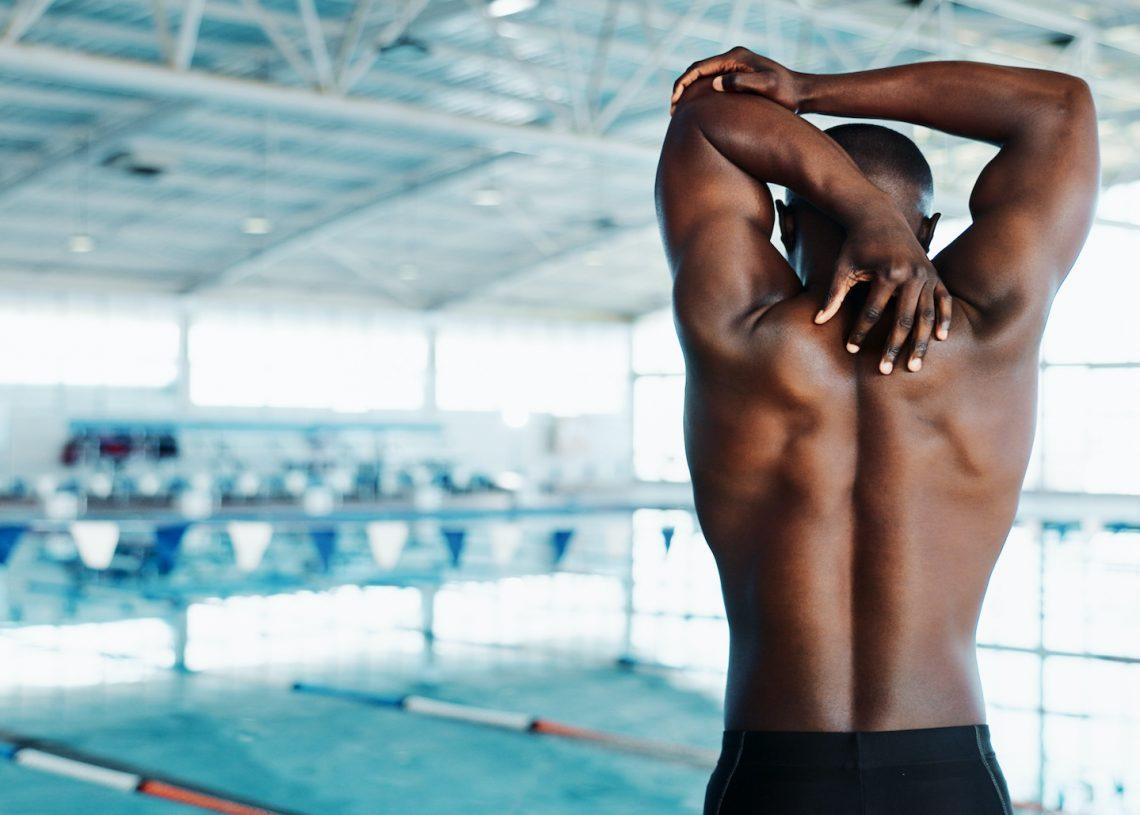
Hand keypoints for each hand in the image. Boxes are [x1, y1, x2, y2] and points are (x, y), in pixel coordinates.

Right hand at [671, 47, 801, 114]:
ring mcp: (734, 67)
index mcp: (735, 58)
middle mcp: (732, 58)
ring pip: (702, 76)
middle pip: (697, 70)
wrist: (800, 92)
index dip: (683, 83)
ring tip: (678, 111)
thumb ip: (741, 83)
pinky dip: (699, 93)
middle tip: (672, 109)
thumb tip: (716, 83)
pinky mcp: (736, 76)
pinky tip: (695, 108)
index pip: (699, 68)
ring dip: (688, 91)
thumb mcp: (765, 87)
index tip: (674, 101)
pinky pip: (711, 82)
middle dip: (681, 88)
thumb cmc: (785, 92)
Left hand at [820, 212, 952, 373]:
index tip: (850, 349)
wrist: (879, 215)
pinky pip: (943, 300)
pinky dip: (943, 318)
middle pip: (903, 319)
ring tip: (913, 366)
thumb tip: (817, 321)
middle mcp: (912, 274)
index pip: (873, 312)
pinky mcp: (934, 273)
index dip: (861, 331)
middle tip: (885, 371)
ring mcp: (927, 274)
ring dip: (920, 342)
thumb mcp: (842, 267)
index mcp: (888, 272)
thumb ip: (833, 295)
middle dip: (893, 347)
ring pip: (926, 315)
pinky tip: (940, 339)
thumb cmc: (856, 244)